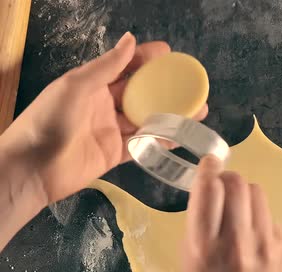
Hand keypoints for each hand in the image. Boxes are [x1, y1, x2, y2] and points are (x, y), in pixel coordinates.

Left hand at [1, 32, 207, 203]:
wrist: (33, 169)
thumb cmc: (50, 121)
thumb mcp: (76, 87)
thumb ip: (106, 66)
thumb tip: (131, 39)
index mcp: (92, 85)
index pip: (124, 67)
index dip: (146, 59)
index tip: (170, 55)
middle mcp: (104, 105)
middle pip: (140, 93)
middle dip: (166, 89)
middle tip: (192, 85)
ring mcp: (111, 130)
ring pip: (146, 119)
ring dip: (170, 115)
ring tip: (197, 111)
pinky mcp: (115, 153)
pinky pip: (143, 144)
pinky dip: (161, 140)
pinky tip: (181, 136)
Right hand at [181, 156, 281, 271]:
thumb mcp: (188, 265)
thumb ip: (198, 226)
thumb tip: (209, 193)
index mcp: (203, 247)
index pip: (208, 190)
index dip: (208, 169)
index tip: (210, 162)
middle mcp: (236, 243)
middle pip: (237, 184)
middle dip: (228, 178)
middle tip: (224, 184)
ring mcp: (265, 246)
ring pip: (258, 194)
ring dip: (245, 195)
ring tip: (240, 210)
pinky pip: (270, 218)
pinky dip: (259, 220)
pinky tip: (254, 238)